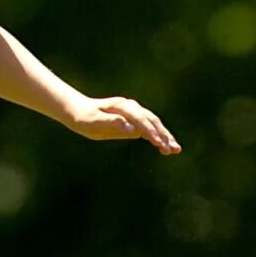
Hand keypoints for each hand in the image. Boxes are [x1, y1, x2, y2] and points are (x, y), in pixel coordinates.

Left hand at [66, 96, 180, 153]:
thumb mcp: (94, 122)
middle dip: (163, 135)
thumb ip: (113, 123)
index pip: (141, 119)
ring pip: (154, 124)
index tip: (159, 143)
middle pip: (152, 121)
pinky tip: (167, 147)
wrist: (79, 112)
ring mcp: (134, 113)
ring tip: (176, 150)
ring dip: (166, 136)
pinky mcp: (134, 121)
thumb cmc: (85, 117)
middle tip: (171, 150)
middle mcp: (132, 107)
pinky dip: (159, 137)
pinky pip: (150, 129)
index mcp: (123, 106)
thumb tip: (132, 129)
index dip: (151, 132)